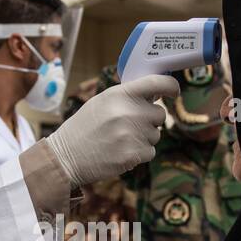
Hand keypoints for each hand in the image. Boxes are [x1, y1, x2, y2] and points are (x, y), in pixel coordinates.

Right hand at [45, 74, 176, 186]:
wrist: (66, 156)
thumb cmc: (84, 128)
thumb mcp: (102, 102)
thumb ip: (127, 96)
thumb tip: (156, 94)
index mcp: (120, 94)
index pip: (157, 83)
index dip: (171, 87)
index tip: (174, 92)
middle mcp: (129, 112)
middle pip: (160, 114)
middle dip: (150, 120)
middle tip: (130, 126)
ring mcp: (132, 134)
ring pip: (156, 135)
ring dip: (143, 139)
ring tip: (120, 140)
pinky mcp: (133, 155)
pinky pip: (150, 152)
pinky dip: (139, 154)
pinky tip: (120, 152)